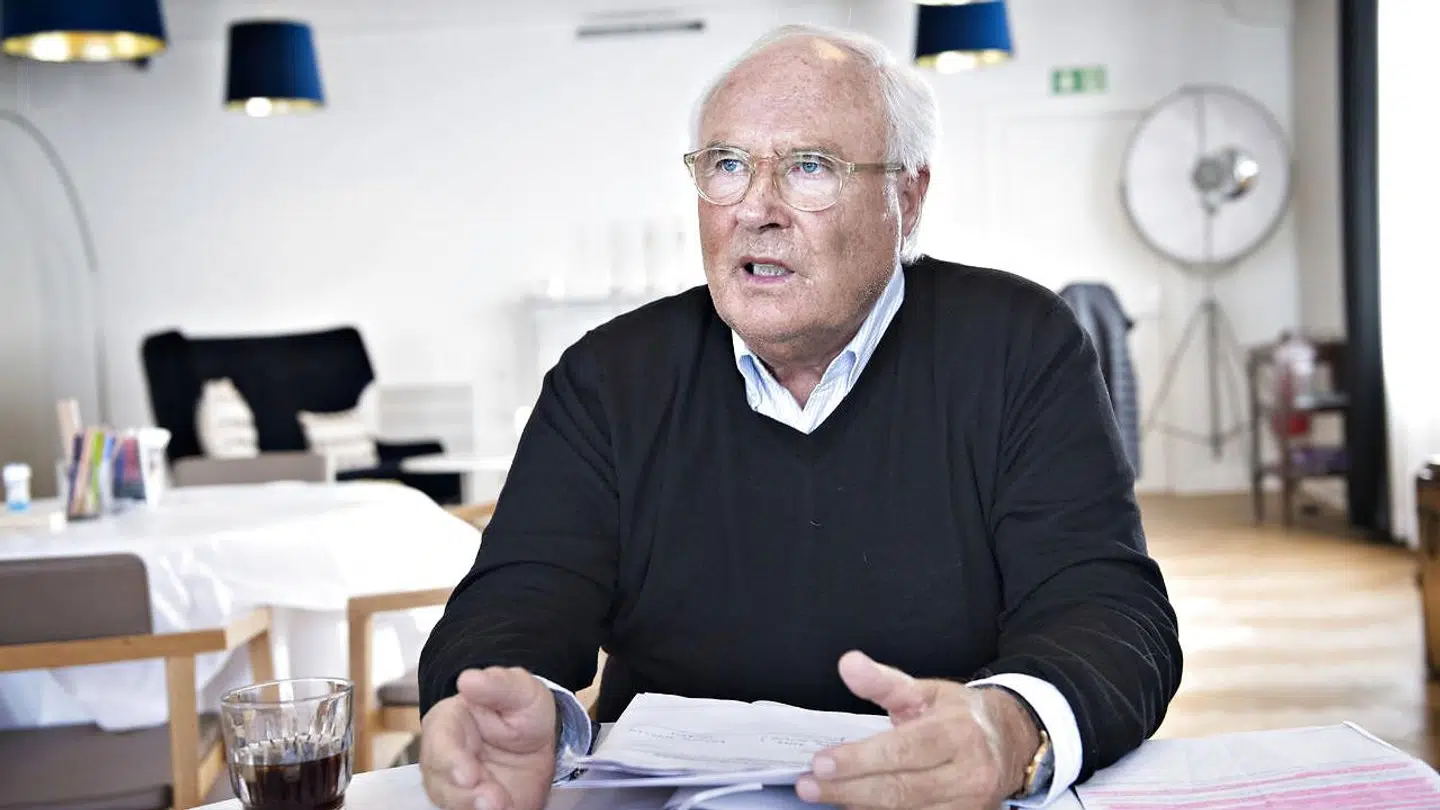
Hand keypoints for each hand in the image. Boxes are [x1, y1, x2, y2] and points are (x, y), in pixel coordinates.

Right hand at [419, 666, 558, 809]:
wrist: (540, 743)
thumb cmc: (522, 710)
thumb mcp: (521, 691)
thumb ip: (498, 684)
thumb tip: (467, 679)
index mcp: (448, 722)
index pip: (439, 741)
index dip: (451, 760)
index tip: (470, 775)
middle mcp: (443, 757)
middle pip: (438, 780)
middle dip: (463, 794)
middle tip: (493, 801)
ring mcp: (454, 785)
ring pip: (449, 803)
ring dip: (472, 808)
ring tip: (502, 806)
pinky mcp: (469, 805)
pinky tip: (505, 809)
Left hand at [795, 651, 1040, 809]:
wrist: (1010, 741)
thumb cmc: (960, 715)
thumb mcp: (925, 690)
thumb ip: (883, 681)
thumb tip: (848, 665)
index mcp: (957, 732)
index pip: (903, 750)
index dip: (860, 759)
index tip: (821, 762)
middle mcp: (968, 772)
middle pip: (901, 788)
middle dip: (850, 789)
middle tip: (809, 786)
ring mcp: (968, 803)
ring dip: (861, 806)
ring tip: (826, 796)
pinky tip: (855, 807)